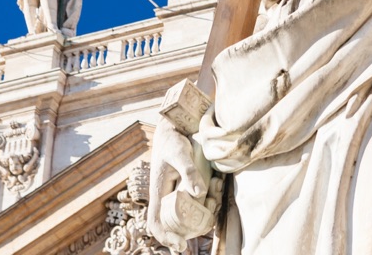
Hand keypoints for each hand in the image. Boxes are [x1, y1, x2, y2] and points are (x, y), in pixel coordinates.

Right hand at [147, 115, 215, 250]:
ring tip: (215, 196)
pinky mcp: (187, 186)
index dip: (165, 237)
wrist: (175, 128)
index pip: (156, 222)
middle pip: (176, 223)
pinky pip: (197, 200)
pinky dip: (209, 198)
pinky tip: (216, 186)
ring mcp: (177, 192)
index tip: (180, 246)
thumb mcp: (180, 153)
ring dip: (205, 210)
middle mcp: (167, 196)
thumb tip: (199, 193)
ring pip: (190, 213)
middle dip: (193, 225)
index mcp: (158, 192)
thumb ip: (189, 171)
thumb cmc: (174, 140)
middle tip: (209, 214)